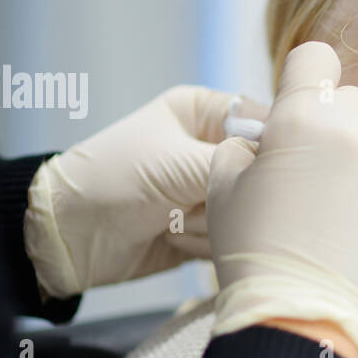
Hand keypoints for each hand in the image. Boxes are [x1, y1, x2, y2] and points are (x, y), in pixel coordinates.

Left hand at [24, 85, 267, 297]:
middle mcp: (211, 149)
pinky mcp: (207, 229)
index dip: (272, 147)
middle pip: (261, 173)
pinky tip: (172, 238)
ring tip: (170, 219)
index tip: (267, 169)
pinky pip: (234, 238)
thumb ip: (241, 162)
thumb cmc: (113, 179)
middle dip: (229, 194)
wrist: (68, 237)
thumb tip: (288, 167)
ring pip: (249, 210)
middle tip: (194, 199)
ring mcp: (210, 191)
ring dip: (211, 222)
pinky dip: (206, 244)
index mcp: (204, 112)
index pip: (266, 121)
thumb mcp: (180, 162)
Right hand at [206, 41, 357, 357]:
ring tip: (321, 216)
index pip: (316, 58)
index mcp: (304, 119)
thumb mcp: (224, 189)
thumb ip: (245, 148)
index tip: (294, 106)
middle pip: (351, 101)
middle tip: (305, 167)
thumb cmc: (254, 251)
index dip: (302, 77)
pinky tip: (344, 237)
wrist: (301, 317)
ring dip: (349, 168)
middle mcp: (354, 137)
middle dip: (331, 123)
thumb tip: (261, 142)